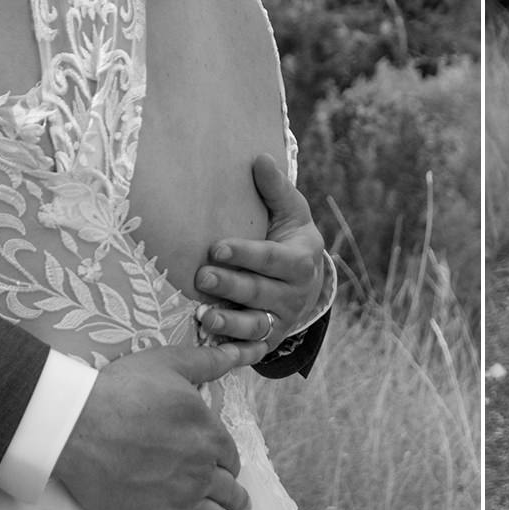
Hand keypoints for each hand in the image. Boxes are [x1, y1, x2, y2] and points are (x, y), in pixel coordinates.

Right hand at [53, 342, 262, 509]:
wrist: (77, 425)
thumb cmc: (121, 389)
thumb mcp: (170, 362)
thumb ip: (208, 360)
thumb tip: (238, 350)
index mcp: (208, 435)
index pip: (229, 455)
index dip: (228, 461)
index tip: (226, 467)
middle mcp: (201, 472)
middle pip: (229, 491)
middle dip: (238, 499)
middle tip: (242, 506)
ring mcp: (180, 503)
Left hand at [194, 154, 324, 345]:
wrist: (307, 281)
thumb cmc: (290, 238)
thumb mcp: (291, 213)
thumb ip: (276, 189)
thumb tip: (259, 158)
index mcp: (300, 260)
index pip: (273, 259)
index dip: (246, 254)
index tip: (217, 246)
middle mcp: (294, 294)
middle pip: (260, 292)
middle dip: (231, 285)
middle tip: (201, 276)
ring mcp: (281, 320)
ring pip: (255, 325)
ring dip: (230, 322)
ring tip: (204, 314)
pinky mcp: (268, 339)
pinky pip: (252, 349)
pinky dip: (235, 351)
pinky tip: (214, 347)